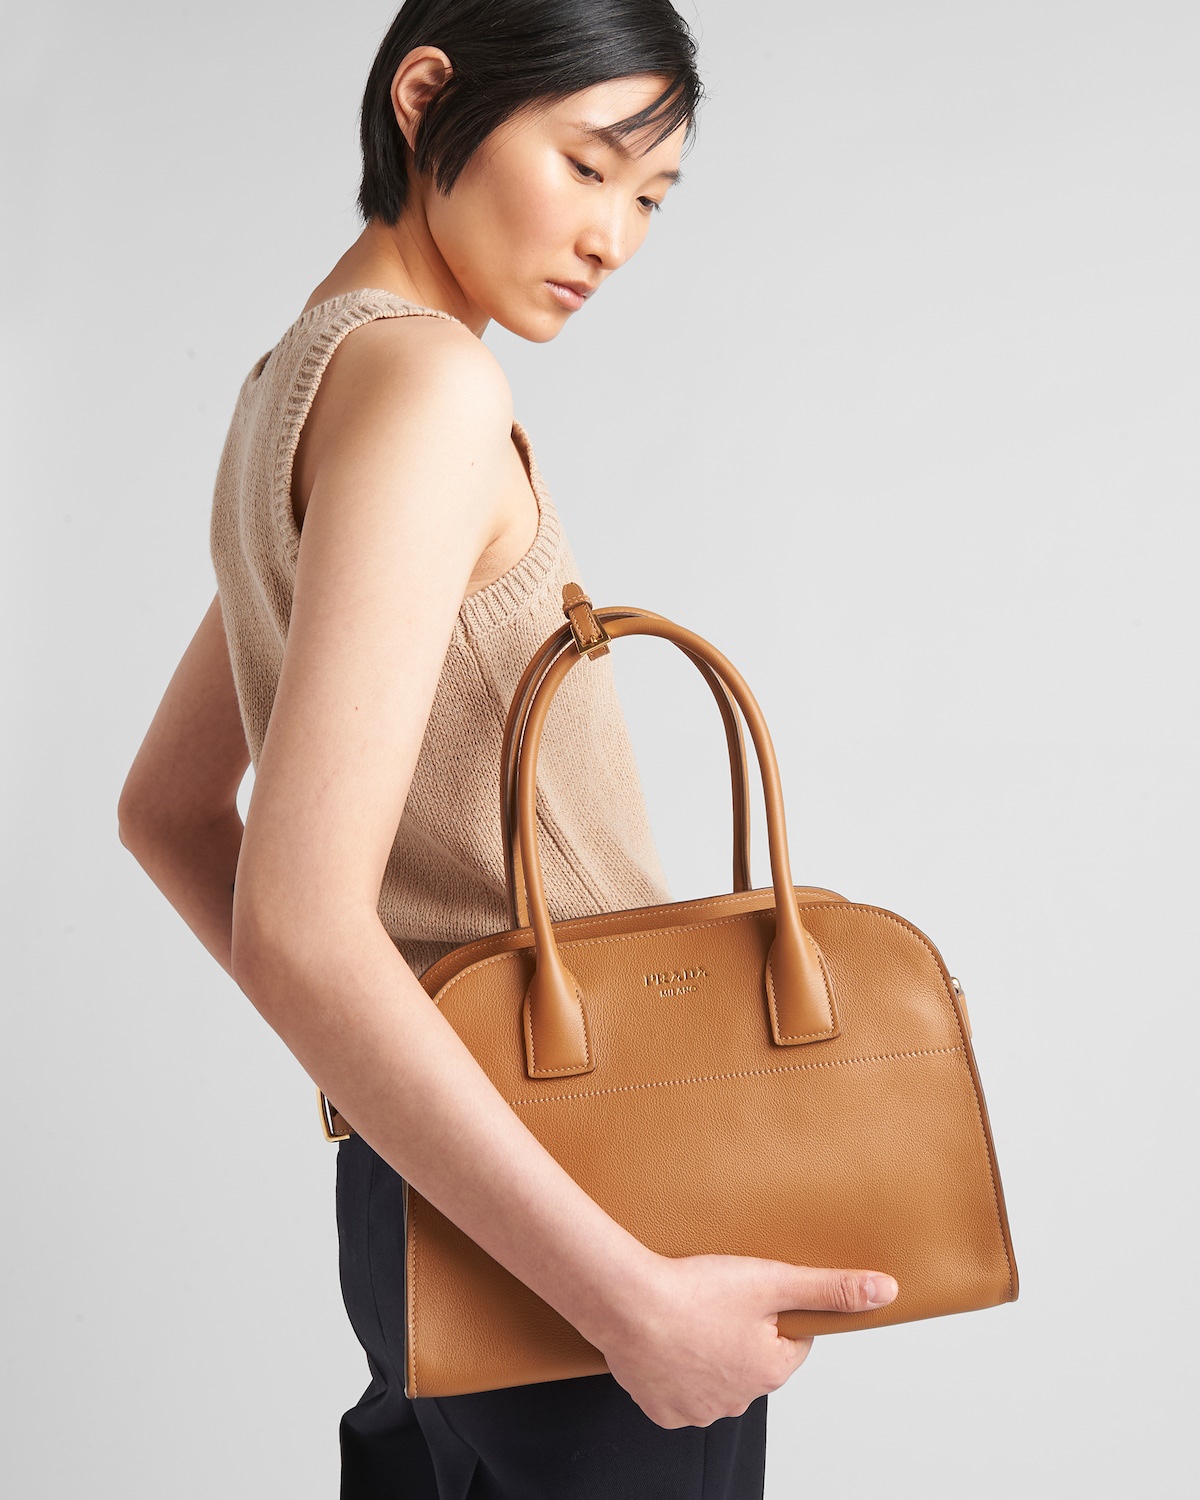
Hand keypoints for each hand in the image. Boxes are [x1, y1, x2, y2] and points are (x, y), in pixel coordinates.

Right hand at [595, 1252, 898, 1428]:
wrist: (626, 1303)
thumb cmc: (695, 1289)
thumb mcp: (772, 1279)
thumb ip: (831, 1287)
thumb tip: (885, 1291)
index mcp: (771, 1371)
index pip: (791, 1340)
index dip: (773, 1310)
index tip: (748, 1292)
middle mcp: (739, 1401)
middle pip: (753, 1359)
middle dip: (741, 1332)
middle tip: (715, 1299)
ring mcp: (698, 1410)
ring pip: (716, 1375)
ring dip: (708, 1351)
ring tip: (688, 1316)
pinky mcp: (662, 1410)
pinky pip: (679, 1389)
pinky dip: (675, 1366)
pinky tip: (666, 1339)